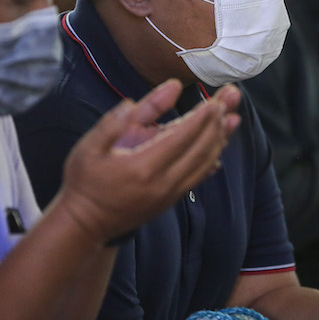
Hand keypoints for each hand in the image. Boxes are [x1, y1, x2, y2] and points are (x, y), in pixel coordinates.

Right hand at [53, 80, 241, 243]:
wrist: (84, 224)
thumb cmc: (85, 180)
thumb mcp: (94, 143)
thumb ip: (123, 117)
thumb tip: (156, 94)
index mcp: (144, 166)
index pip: (183, 136)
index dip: (203, 116)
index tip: (217, 98)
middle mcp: (163, 182)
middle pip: (201, 147)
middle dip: (219, 120)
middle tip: (232, 97)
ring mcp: (169, 194)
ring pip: (204, 163)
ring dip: (220, 139)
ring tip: (234, 117)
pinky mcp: (170, 201)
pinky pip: (197, 178)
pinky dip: (211, 161)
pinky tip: (219, 149)